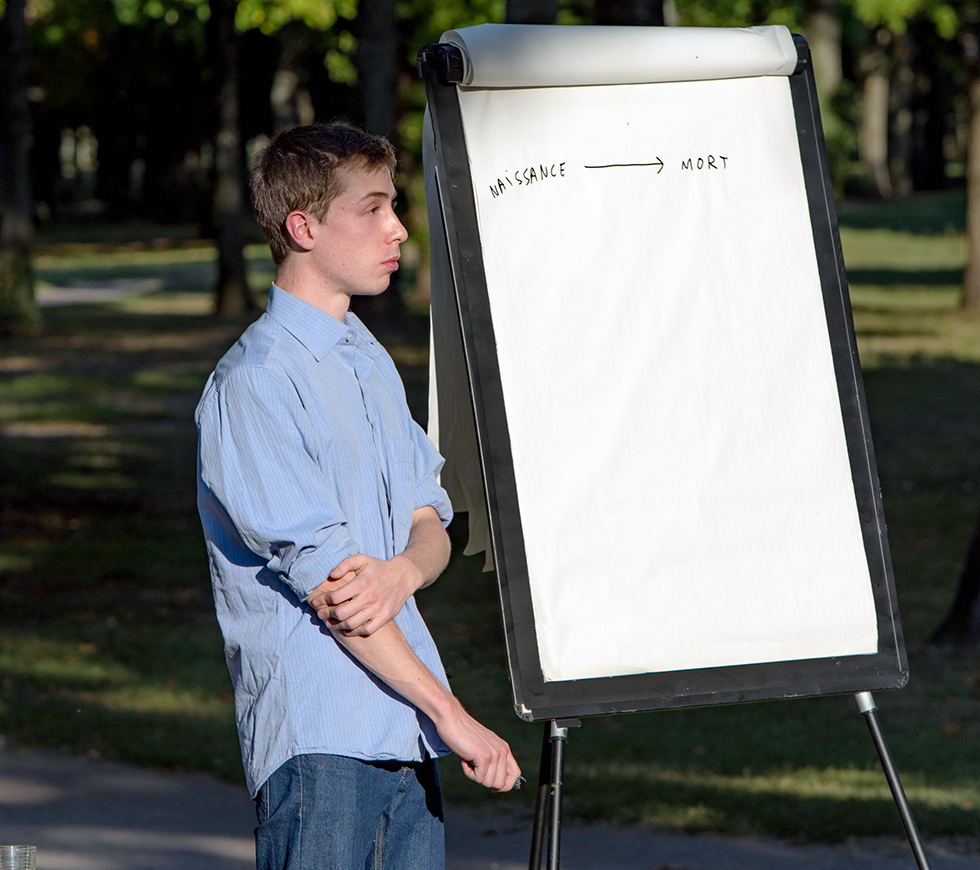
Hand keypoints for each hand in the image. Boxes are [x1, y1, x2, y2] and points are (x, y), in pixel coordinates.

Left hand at [307, 553, 422, 636]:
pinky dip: (354, 631)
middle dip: (327, 614)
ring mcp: (378, 609)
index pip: (336, 597)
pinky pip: (366, 630)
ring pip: (351, 624)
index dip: (323, 600)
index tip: (317, 601)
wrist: (403, 576)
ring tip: (331, 622)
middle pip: (341, 613)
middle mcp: (370, 597)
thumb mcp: (362, 559)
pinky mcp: (385, 617)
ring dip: (337, 625)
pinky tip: (347, 627)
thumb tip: (331, 575)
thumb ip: (345, 564)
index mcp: (362, 582)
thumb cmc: (379, 568)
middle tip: (321, 613)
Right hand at [434, 702, 521, 791]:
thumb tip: (497, 783)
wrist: (451, 718)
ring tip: (469, 760)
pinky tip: (465, 759)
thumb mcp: (483, 746)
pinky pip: (478, 778)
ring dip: (475, 776)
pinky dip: (468, 773)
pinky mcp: (484, 756)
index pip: (515, 774)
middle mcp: (502, 750)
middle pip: (502, 784)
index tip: (492, 786)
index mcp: (504, 748)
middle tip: (475, 768)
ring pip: (489, 783)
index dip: (504, 784)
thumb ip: (493, 761)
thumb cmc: (463, 733)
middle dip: (486, 781)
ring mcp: (494, 753)